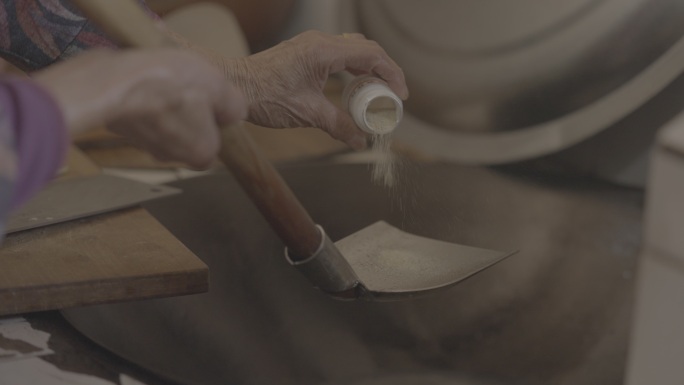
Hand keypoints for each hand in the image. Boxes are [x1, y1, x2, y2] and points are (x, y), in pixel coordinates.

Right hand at [33, 48, 246, 168]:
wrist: (112, 81)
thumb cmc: (167, 84)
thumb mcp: (218, 85)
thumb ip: (234, 105)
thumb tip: (235, 112)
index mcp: (201, 152)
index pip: (214, 145)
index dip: (213, 121)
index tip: (210, 100)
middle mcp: (171, 155)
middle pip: (188, 133)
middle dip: (188, 111)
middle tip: (186, 85)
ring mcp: (142, 143)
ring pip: (162, 124)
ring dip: (164, 103)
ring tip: (163, 77)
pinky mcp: (120, 126)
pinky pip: (139, 113)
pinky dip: (142, 98)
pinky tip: (143, 78)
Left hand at [219, 31, 408, 149]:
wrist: (236, 87)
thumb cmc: (265, 96)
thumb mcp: (308, 114)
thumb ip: (338, 126)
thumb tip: (360, 141)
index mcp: (324, 52)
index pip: (372, 55)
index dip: (392, 73)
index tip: (400, 94)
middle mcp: (320, 42)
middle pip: (366, 48)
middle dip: (384, 71)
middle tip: (392, 95)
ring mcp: (311, 44)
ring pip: (353, 49)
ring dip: (368, 68)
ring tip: (376, 92)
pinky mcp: (305, 51)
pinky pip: (339, 53)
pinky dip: (352, 67)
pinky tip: (354, 85)